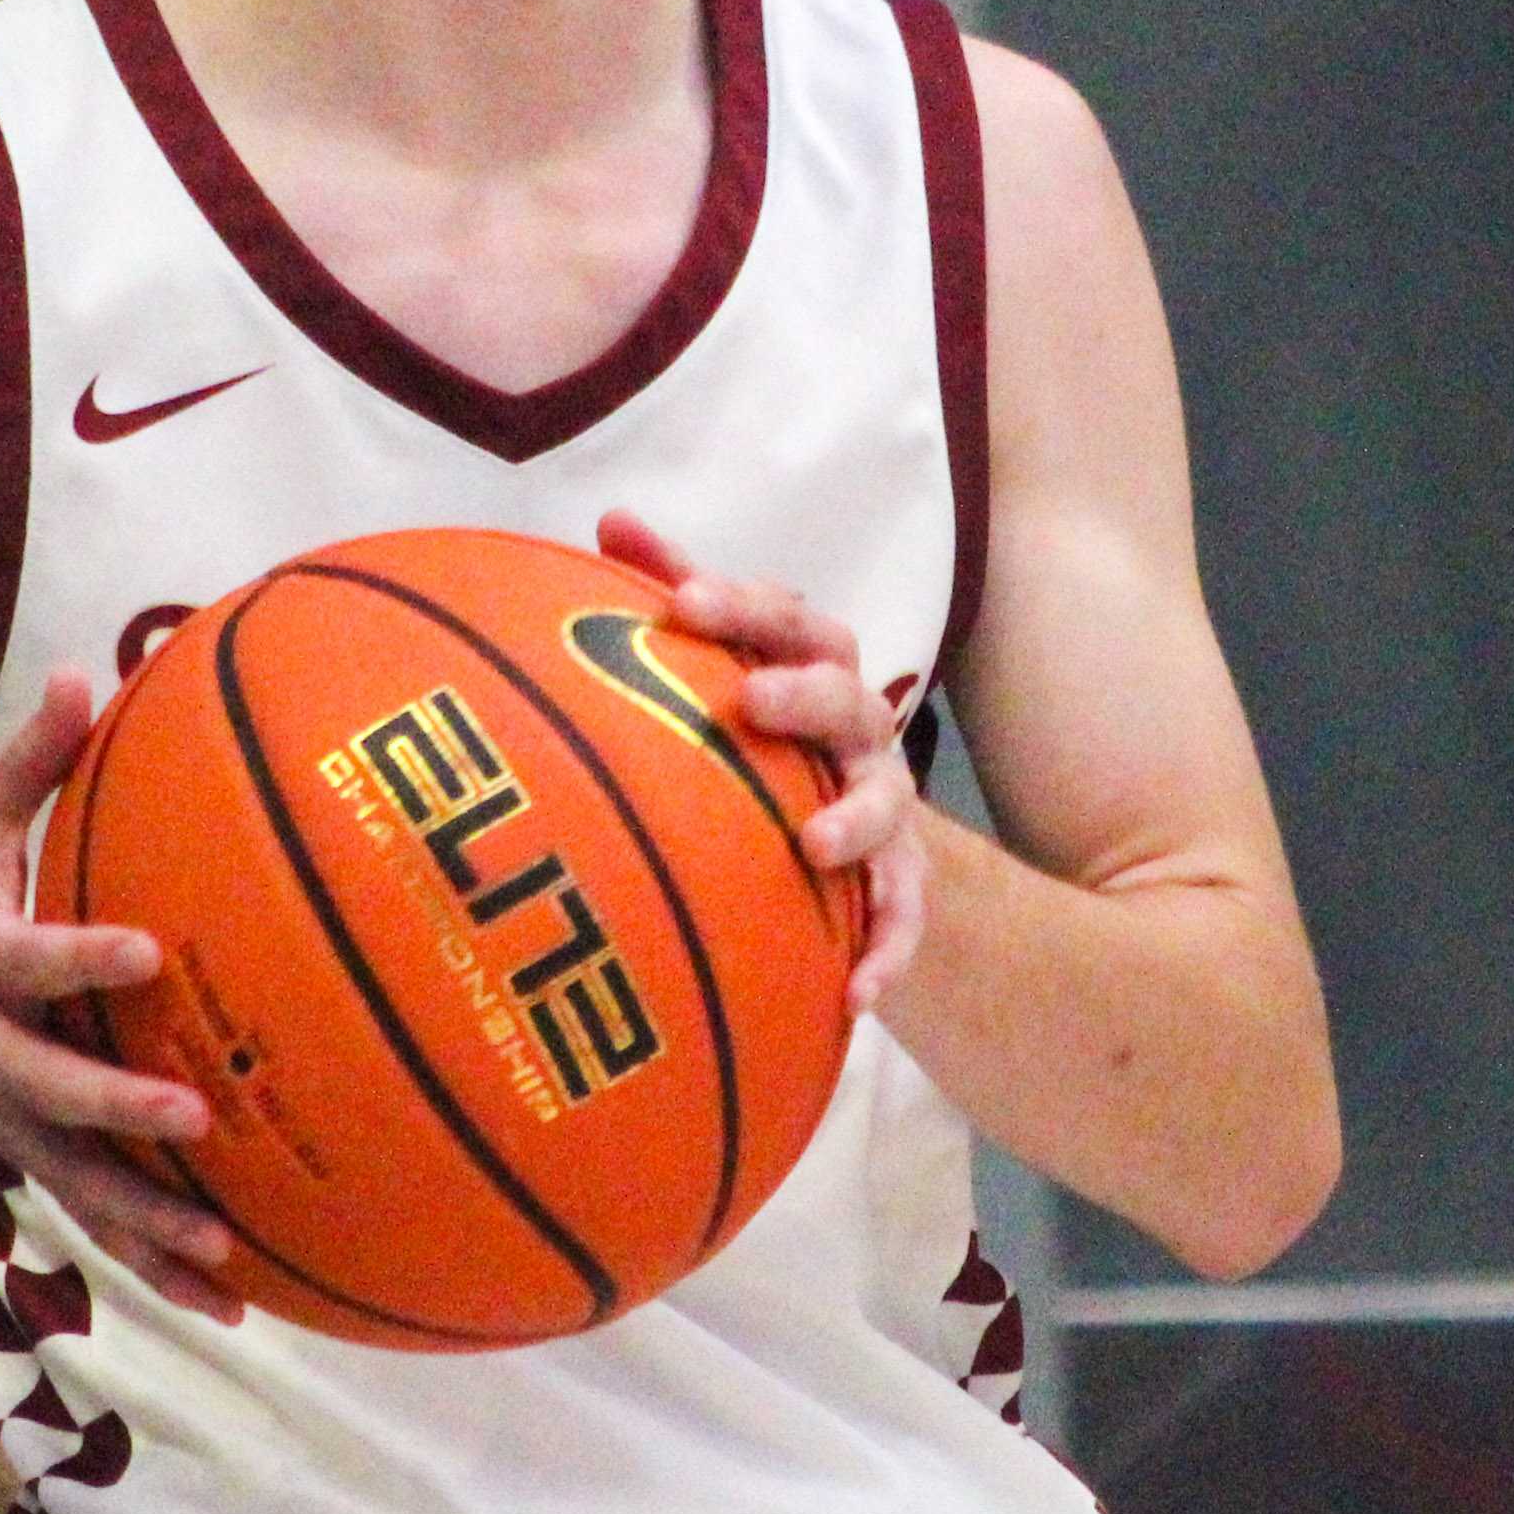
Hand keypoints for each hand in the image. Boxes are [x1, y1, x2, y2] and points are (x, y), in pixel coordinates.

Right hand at [0, 673, 240, 1318]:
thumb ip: (28, 761)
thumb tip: (88, 671)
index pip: (30, 958)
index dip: (82, 956)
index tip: (147, 949)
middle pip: (50, 1090)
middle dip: (116, 1105)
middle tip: (191, 1113)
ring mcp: (5, 1120)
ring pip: (76, 1182)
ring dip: (147, 1225)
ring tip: (223, 1255)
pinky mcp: (27, 1162)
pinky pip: (92, 1221)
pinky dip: (153, 1266)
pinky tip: (225, 1294)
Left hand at [596, 510, 926, 1014]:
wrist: (851, 843)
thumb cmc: (765, 734)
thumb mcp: (725, 662)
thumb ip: (677, 591)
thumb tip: (609, 517)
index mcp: (812, 669)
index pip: (787, 620)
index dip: (739, 606)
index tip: (678, 601)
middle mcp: (857, 732)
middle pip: (845, 699)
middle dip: (804, 695)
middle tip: (752, 701)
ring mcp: (885, 811)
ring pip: (883, 809)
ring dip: (853, 822)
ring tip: (813, 846)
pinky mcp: (897, 889)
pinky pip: (903, 923)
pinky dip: (886, 954)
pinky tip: (854, 996)